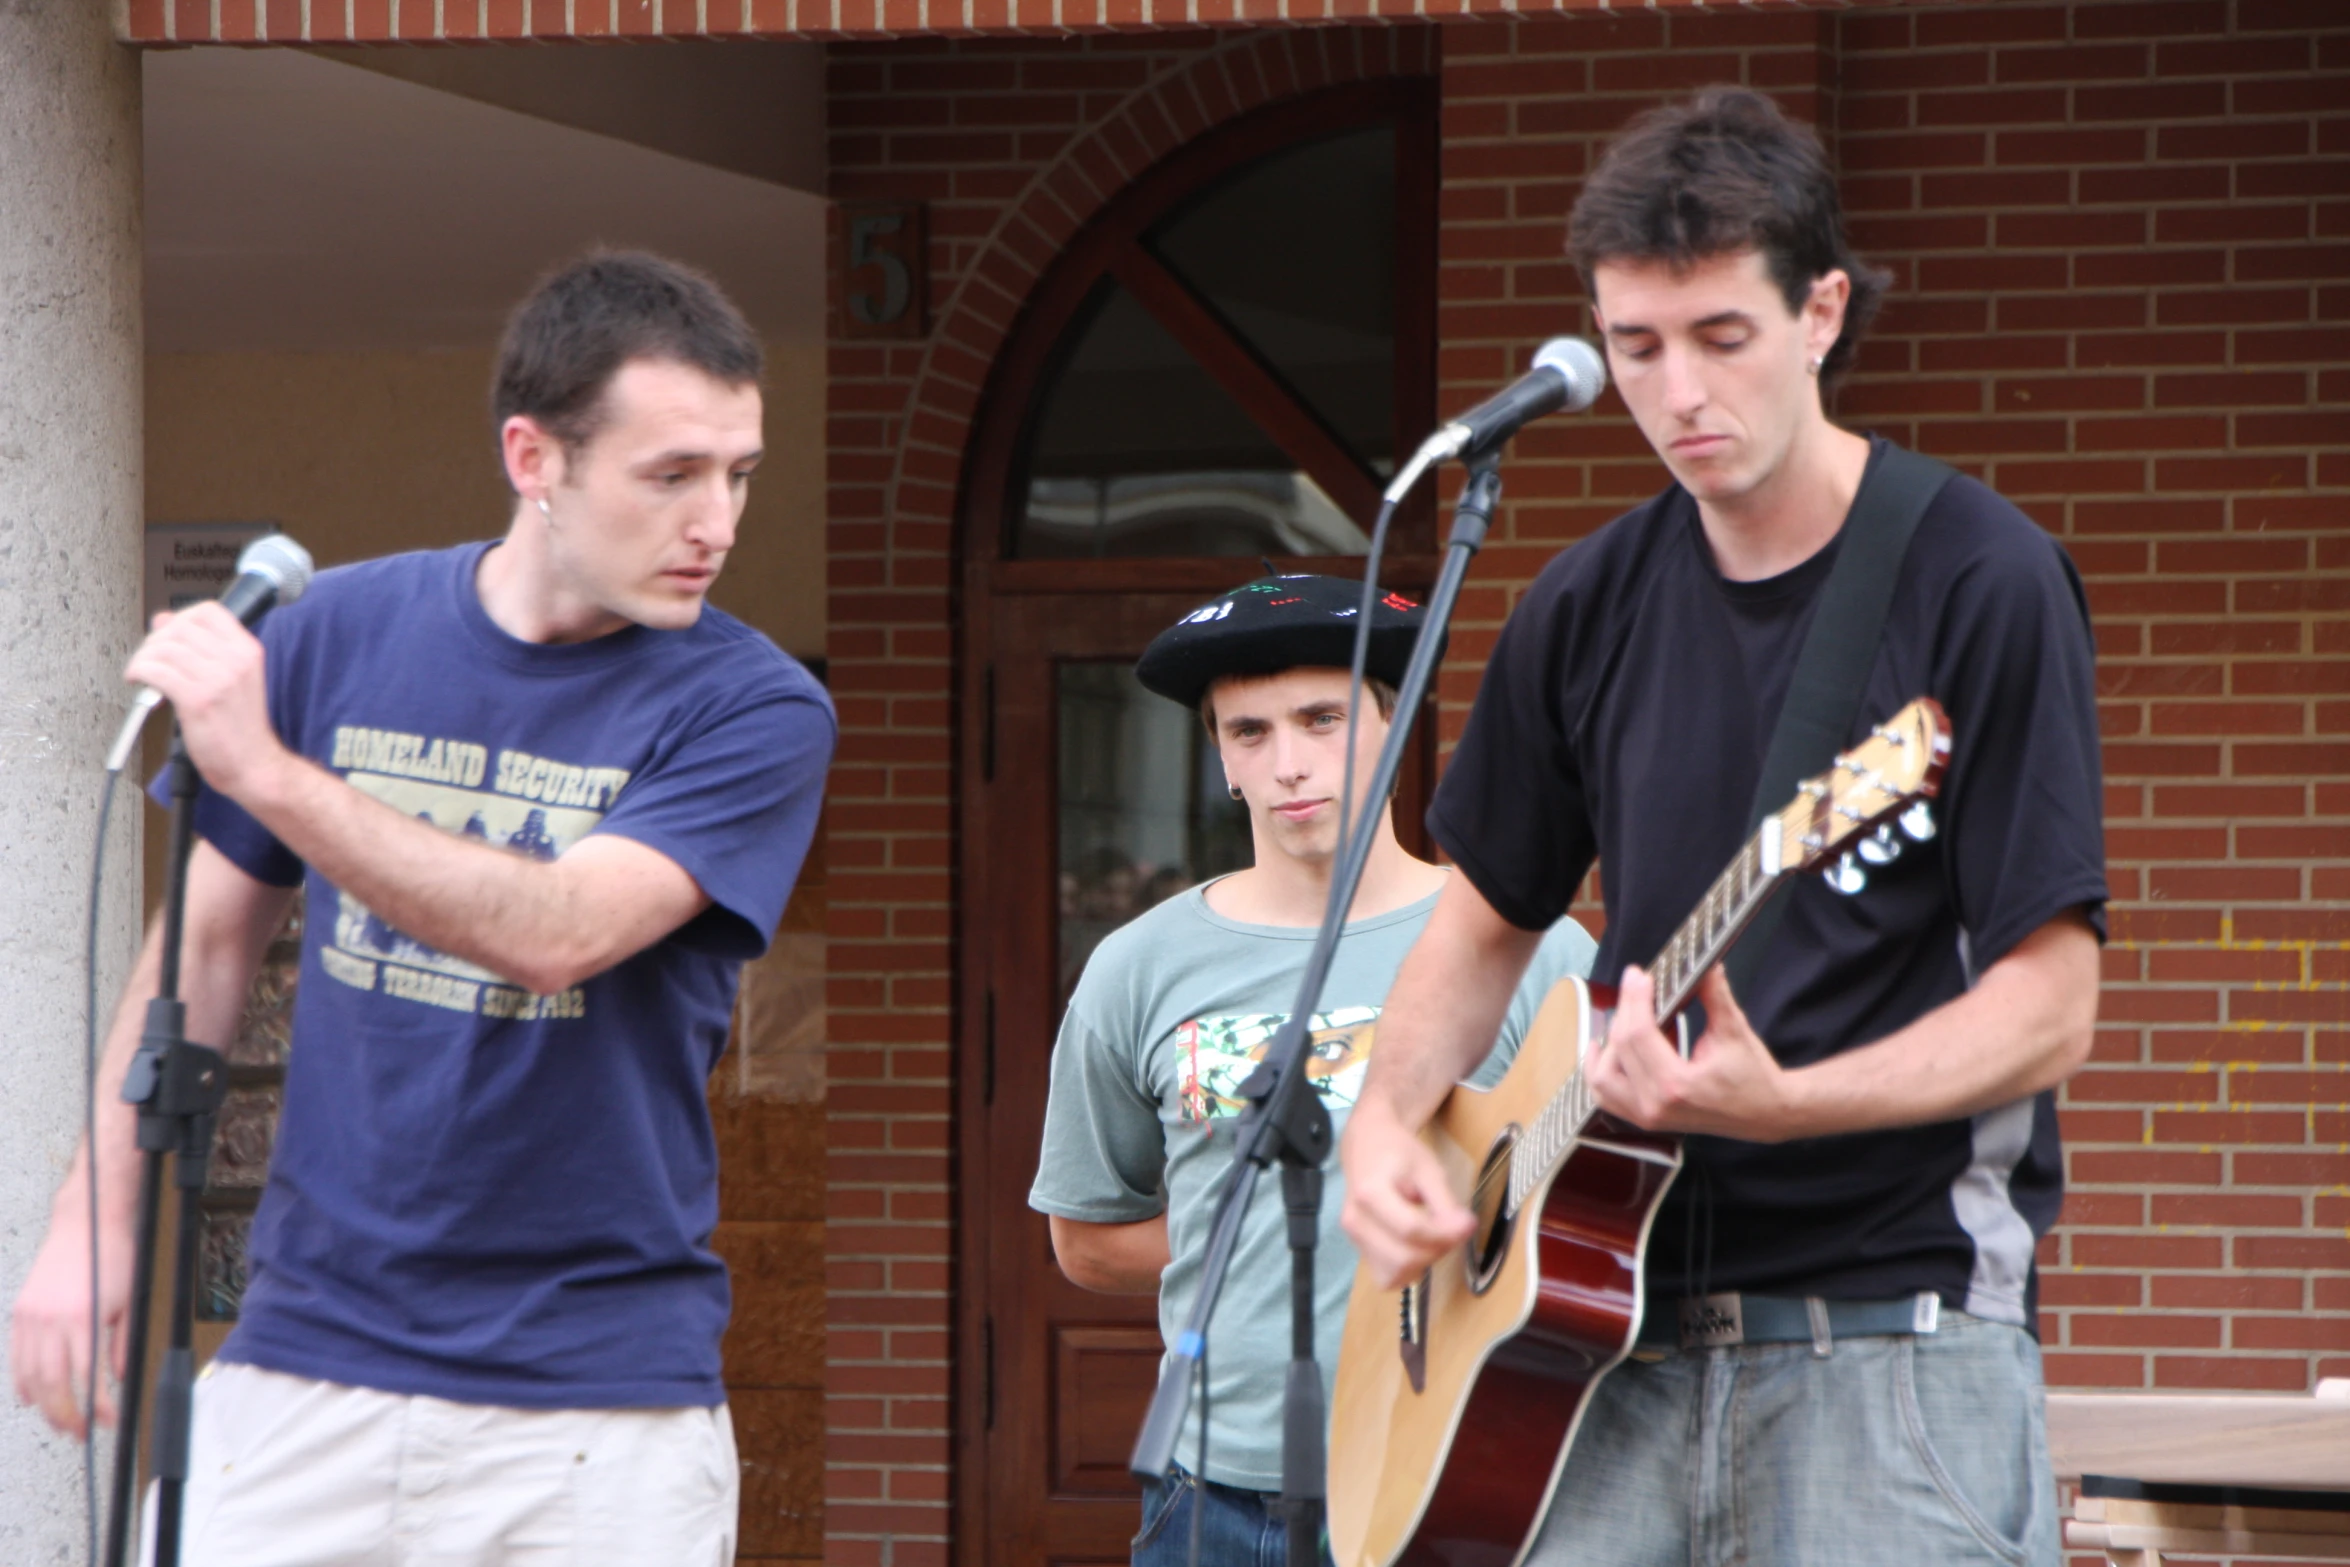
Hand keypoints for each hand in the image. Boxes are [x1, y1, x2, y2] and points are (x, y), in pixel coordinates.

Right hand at [10, 1208, 132, 1438]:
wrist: (86, 1222)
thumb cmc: (113, 1256)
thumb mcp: (130, 1302)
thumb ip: (123, 1344)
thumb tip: (121, 1379)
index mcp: (81, 1319)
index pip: (87, 1378)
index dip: (96, 1407)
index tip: (107, 1420)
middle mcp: (50, 1321)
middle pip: (52, 1385)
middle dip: (66, 1415)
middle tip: (80, 1432)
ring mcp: (30, 1318)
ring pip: (29, 1376)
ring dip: (44, 1405)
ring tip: (60, 1421)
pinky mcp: (20, 1313)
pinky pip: (16, 1358)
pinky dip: (23, 1382)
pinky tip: (32, 1397)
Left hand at [123, 604, 288, 800]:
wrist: (254, 764)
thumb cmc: (241, 727)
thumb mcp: (231, 678)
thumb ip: (200, 647)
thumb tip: (163, 620)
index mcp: (248, 651)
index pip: (208, 611)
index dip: (180, 618)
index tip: (170, 634)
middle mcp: (236, 660)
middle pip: (179, 627)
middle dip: (155, 640)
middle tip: (151, 658)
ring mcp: (218, 679)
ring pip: (163, 648)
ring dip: (143, 658)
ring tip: (143, 673)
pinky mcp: (198, 700)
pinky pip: (156, 671)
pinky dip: (139, 673)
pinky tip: (140, 682)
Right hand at [1339, 1099, 1472, 1288]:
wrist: (1368, 1143)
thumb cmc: (1398, 1152)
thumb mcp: (1428, 1169)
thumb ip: (1445, 1203)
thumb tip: (1464, 1230)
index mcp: (1369, 1193)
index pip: (1411, 1229)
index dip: (1445, 1233)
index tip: (1468, 1224)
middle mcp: (1355, 1221)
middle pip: (1403, 1258)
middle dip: (1437, 1249)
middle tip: (1455, 1229)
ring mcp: (1353, 1238)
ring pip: (1396, 1274)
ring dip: (1424, 1262)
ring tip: (1435, 1236)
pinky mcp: (1359, 1249)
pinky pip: (1388, 1276)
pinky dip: (1408, 1268)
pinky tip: (1418, 1245)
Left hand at [1586, 963, 1797, 1141]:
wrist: (1766, 1114)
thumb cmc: (1754, 1075)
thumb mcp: (1734, 1030)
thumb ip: (1714, 994)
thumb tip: (1703, 962)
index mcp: (1678, 1084)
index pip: (1638, 1034)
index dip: (1635, 999)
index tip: (1638, 975)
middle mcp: (1656, 1104)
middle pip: (1620, 1048)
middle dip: (1624, 1010)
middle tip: (1635, 986)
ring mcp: (1648, 1116)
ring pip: (1602, 1077)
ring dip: (1607, 1044)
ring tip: (1624, 1016)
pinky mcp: (1646, 1119)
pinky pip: (1607, 1097)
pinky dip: (1601, 1072)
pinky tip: (1605, 1050)